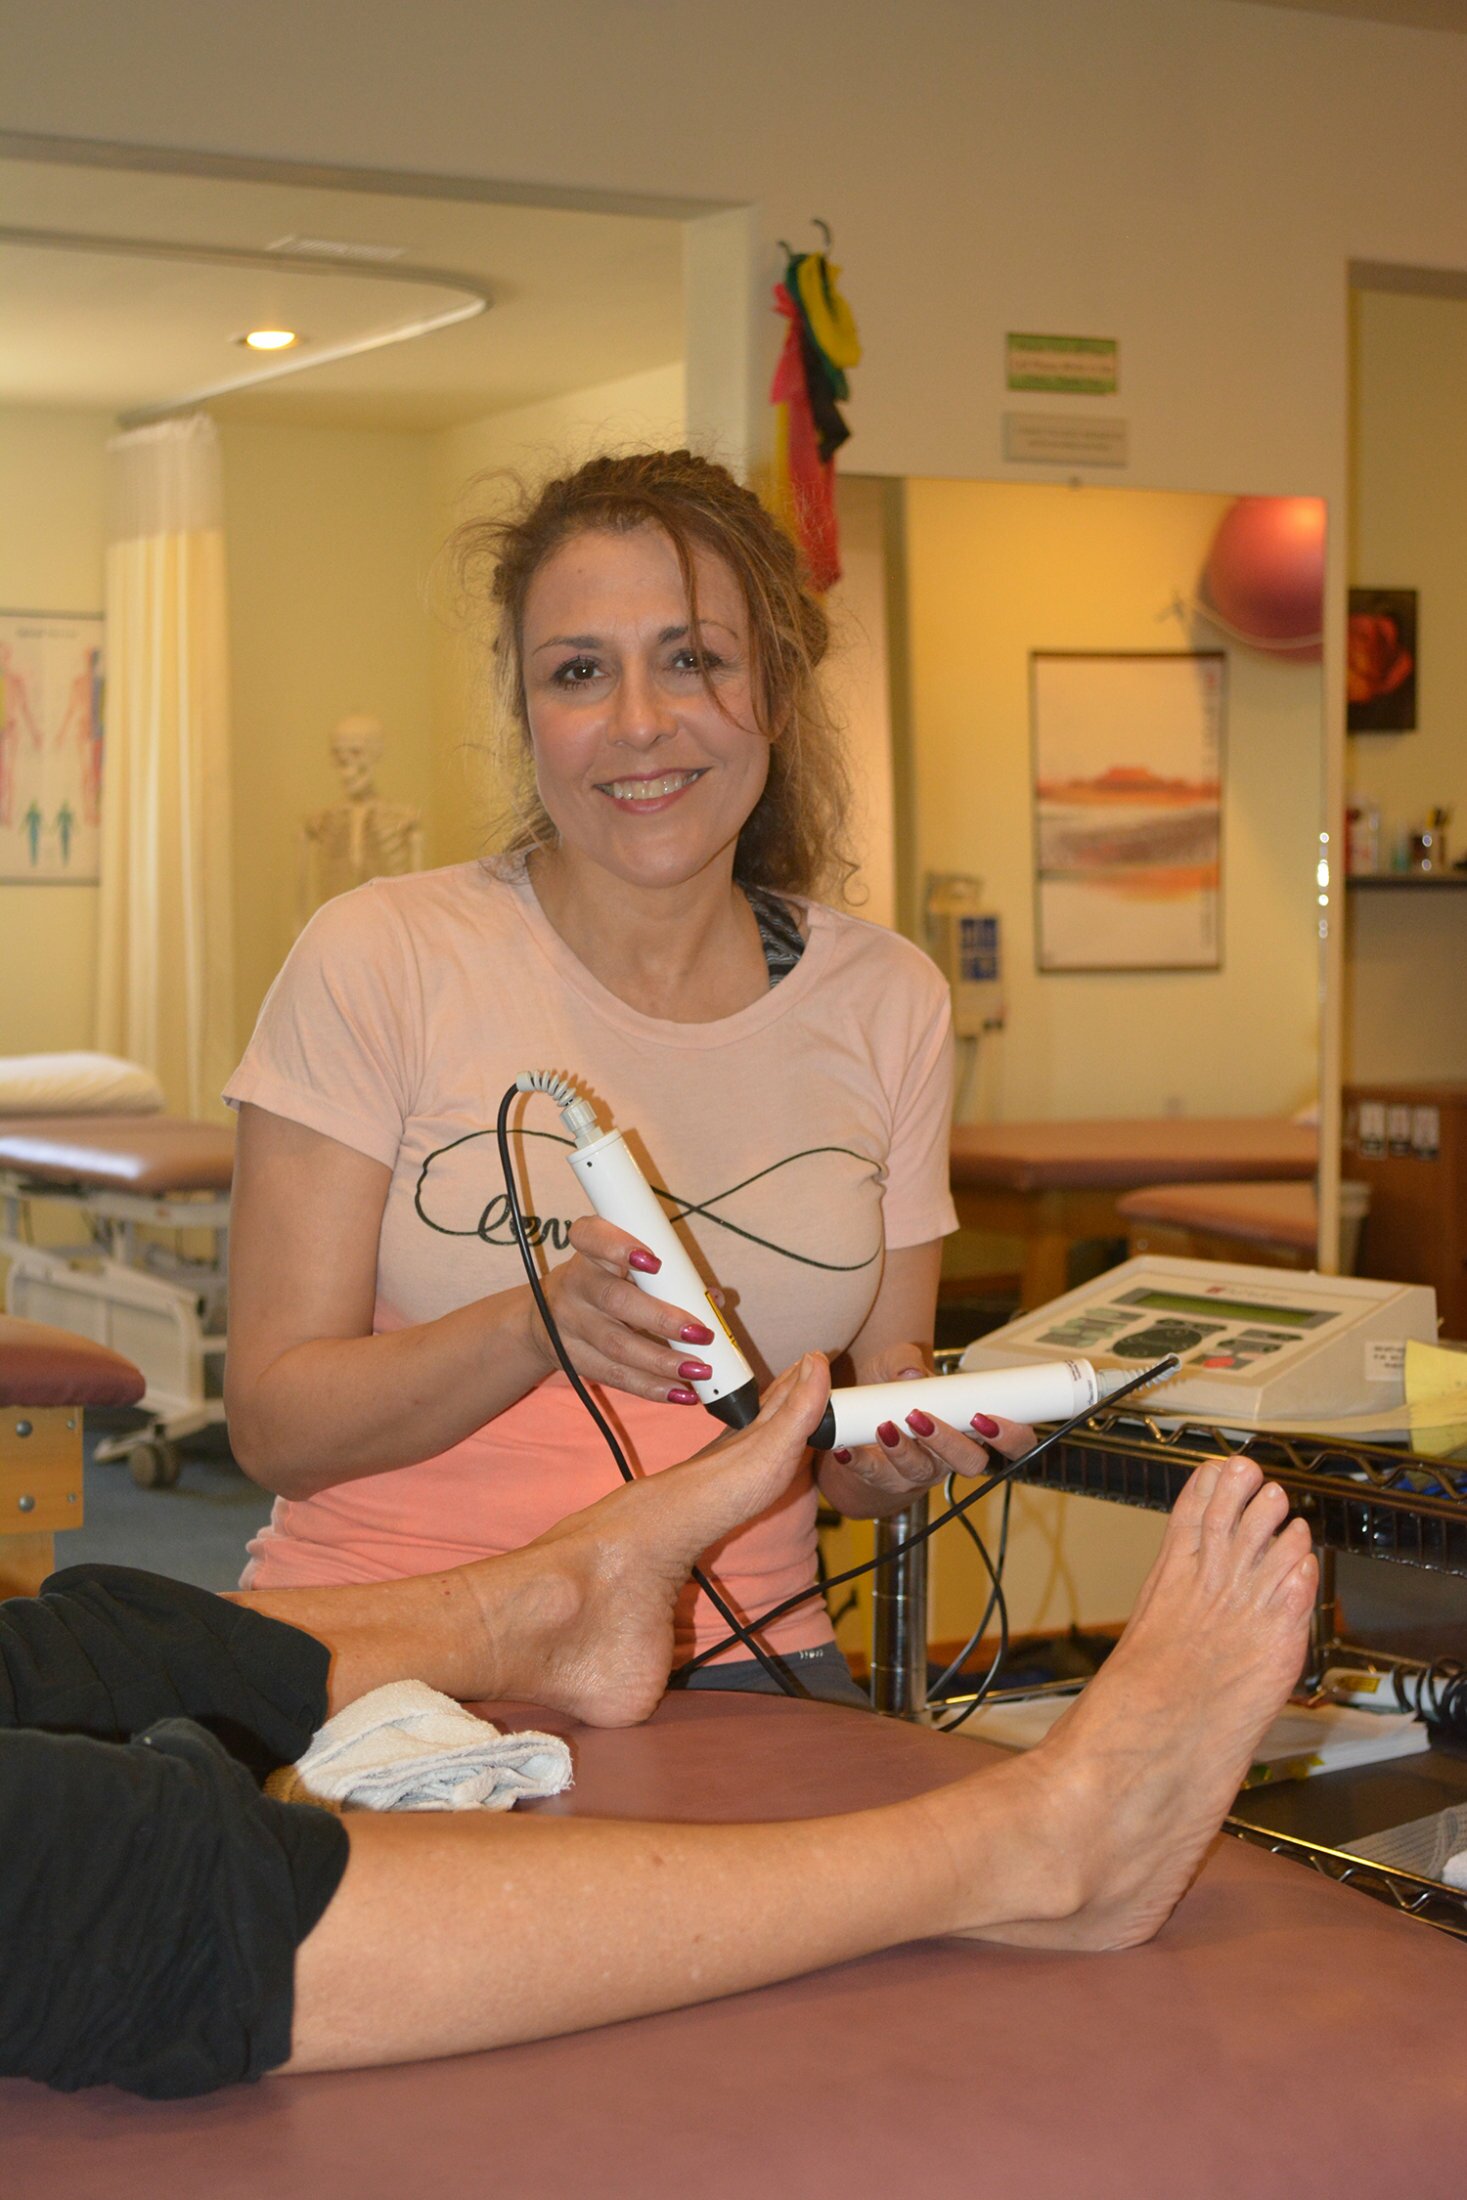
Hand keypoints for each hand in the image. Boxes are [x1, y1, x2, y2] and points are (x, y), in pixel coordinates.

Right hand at [529, 1215, 721, 1408]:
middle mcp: (576, 1284)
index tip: (654, 1261)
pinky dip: (652, 1387)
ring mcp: (571, 1325)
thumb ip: (667, 1276)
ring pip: (617, 1345)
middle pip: (614, 1300)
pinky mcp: (573, 1360)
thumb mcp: (623, 1266)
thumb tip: (714, 1299)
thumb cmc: (604, 1282)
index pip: (591, 1236)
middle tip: (701, 1333)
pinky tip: (682, 1393)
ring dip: (663, 1361)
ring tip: (700, 1370)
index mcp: (588, 1250)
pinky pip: (615, 1376)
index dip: (618, 1247)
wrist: (546, 1318)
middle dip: (661, 1318)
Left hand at [818, 1343, 1034, 1516]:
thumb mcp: (893, 1366)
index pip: (1012, 1440)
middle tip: (925, 1419)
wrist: (853, 1426)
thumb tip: (909, 1372)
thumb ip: (903, 1359)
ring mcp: (917, 1472)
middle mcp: (949, 1455)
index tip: (987, 1419)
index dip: (1011, 1436)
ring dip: (904, 1451)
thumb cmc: (888, 1396)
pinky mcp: (882, 1481)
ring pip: (922, 1472)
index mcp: (967, 1427)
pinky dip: (859, 1462)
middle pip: (970, 1463)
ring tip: (885, 1427)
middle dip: (950, 1443)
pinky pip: (874, 1477)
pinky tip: (846, 1447)